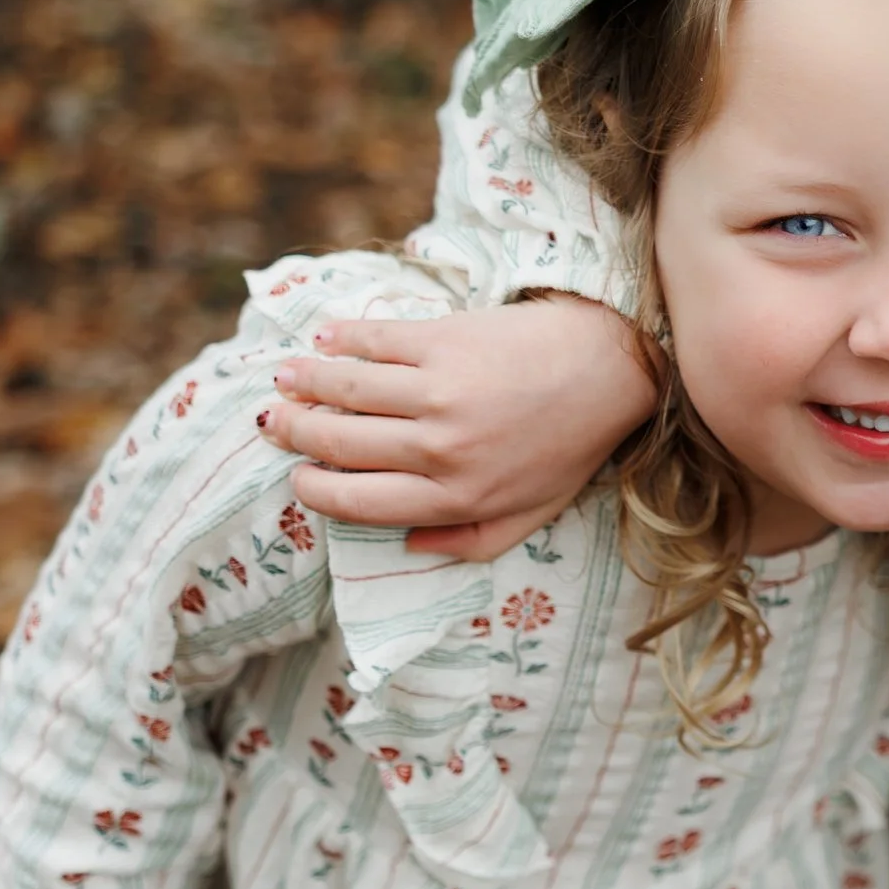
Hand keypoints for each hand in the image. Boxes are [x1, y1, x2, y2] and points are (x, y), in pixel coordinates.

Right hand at [258, 296, 656, 558]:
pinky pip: (374, 340)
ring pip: (345, 390)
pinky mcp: (445, 340)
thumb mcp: (533, 513)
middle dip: (296, 434)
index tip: (299, 478)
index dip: (315, 491)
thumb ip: (471, 542)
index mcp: (458, 497)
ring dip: (304, 384)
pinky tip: (325, 341)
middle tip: (276, 424)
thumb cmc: (570, 444)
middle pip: (339, 444)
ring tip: (284, 380)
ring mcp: (440, 392)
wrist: (611, 368)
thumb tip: (407, 548)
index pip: (358, 503)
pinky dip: (340, 340)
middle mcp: (442, 448)